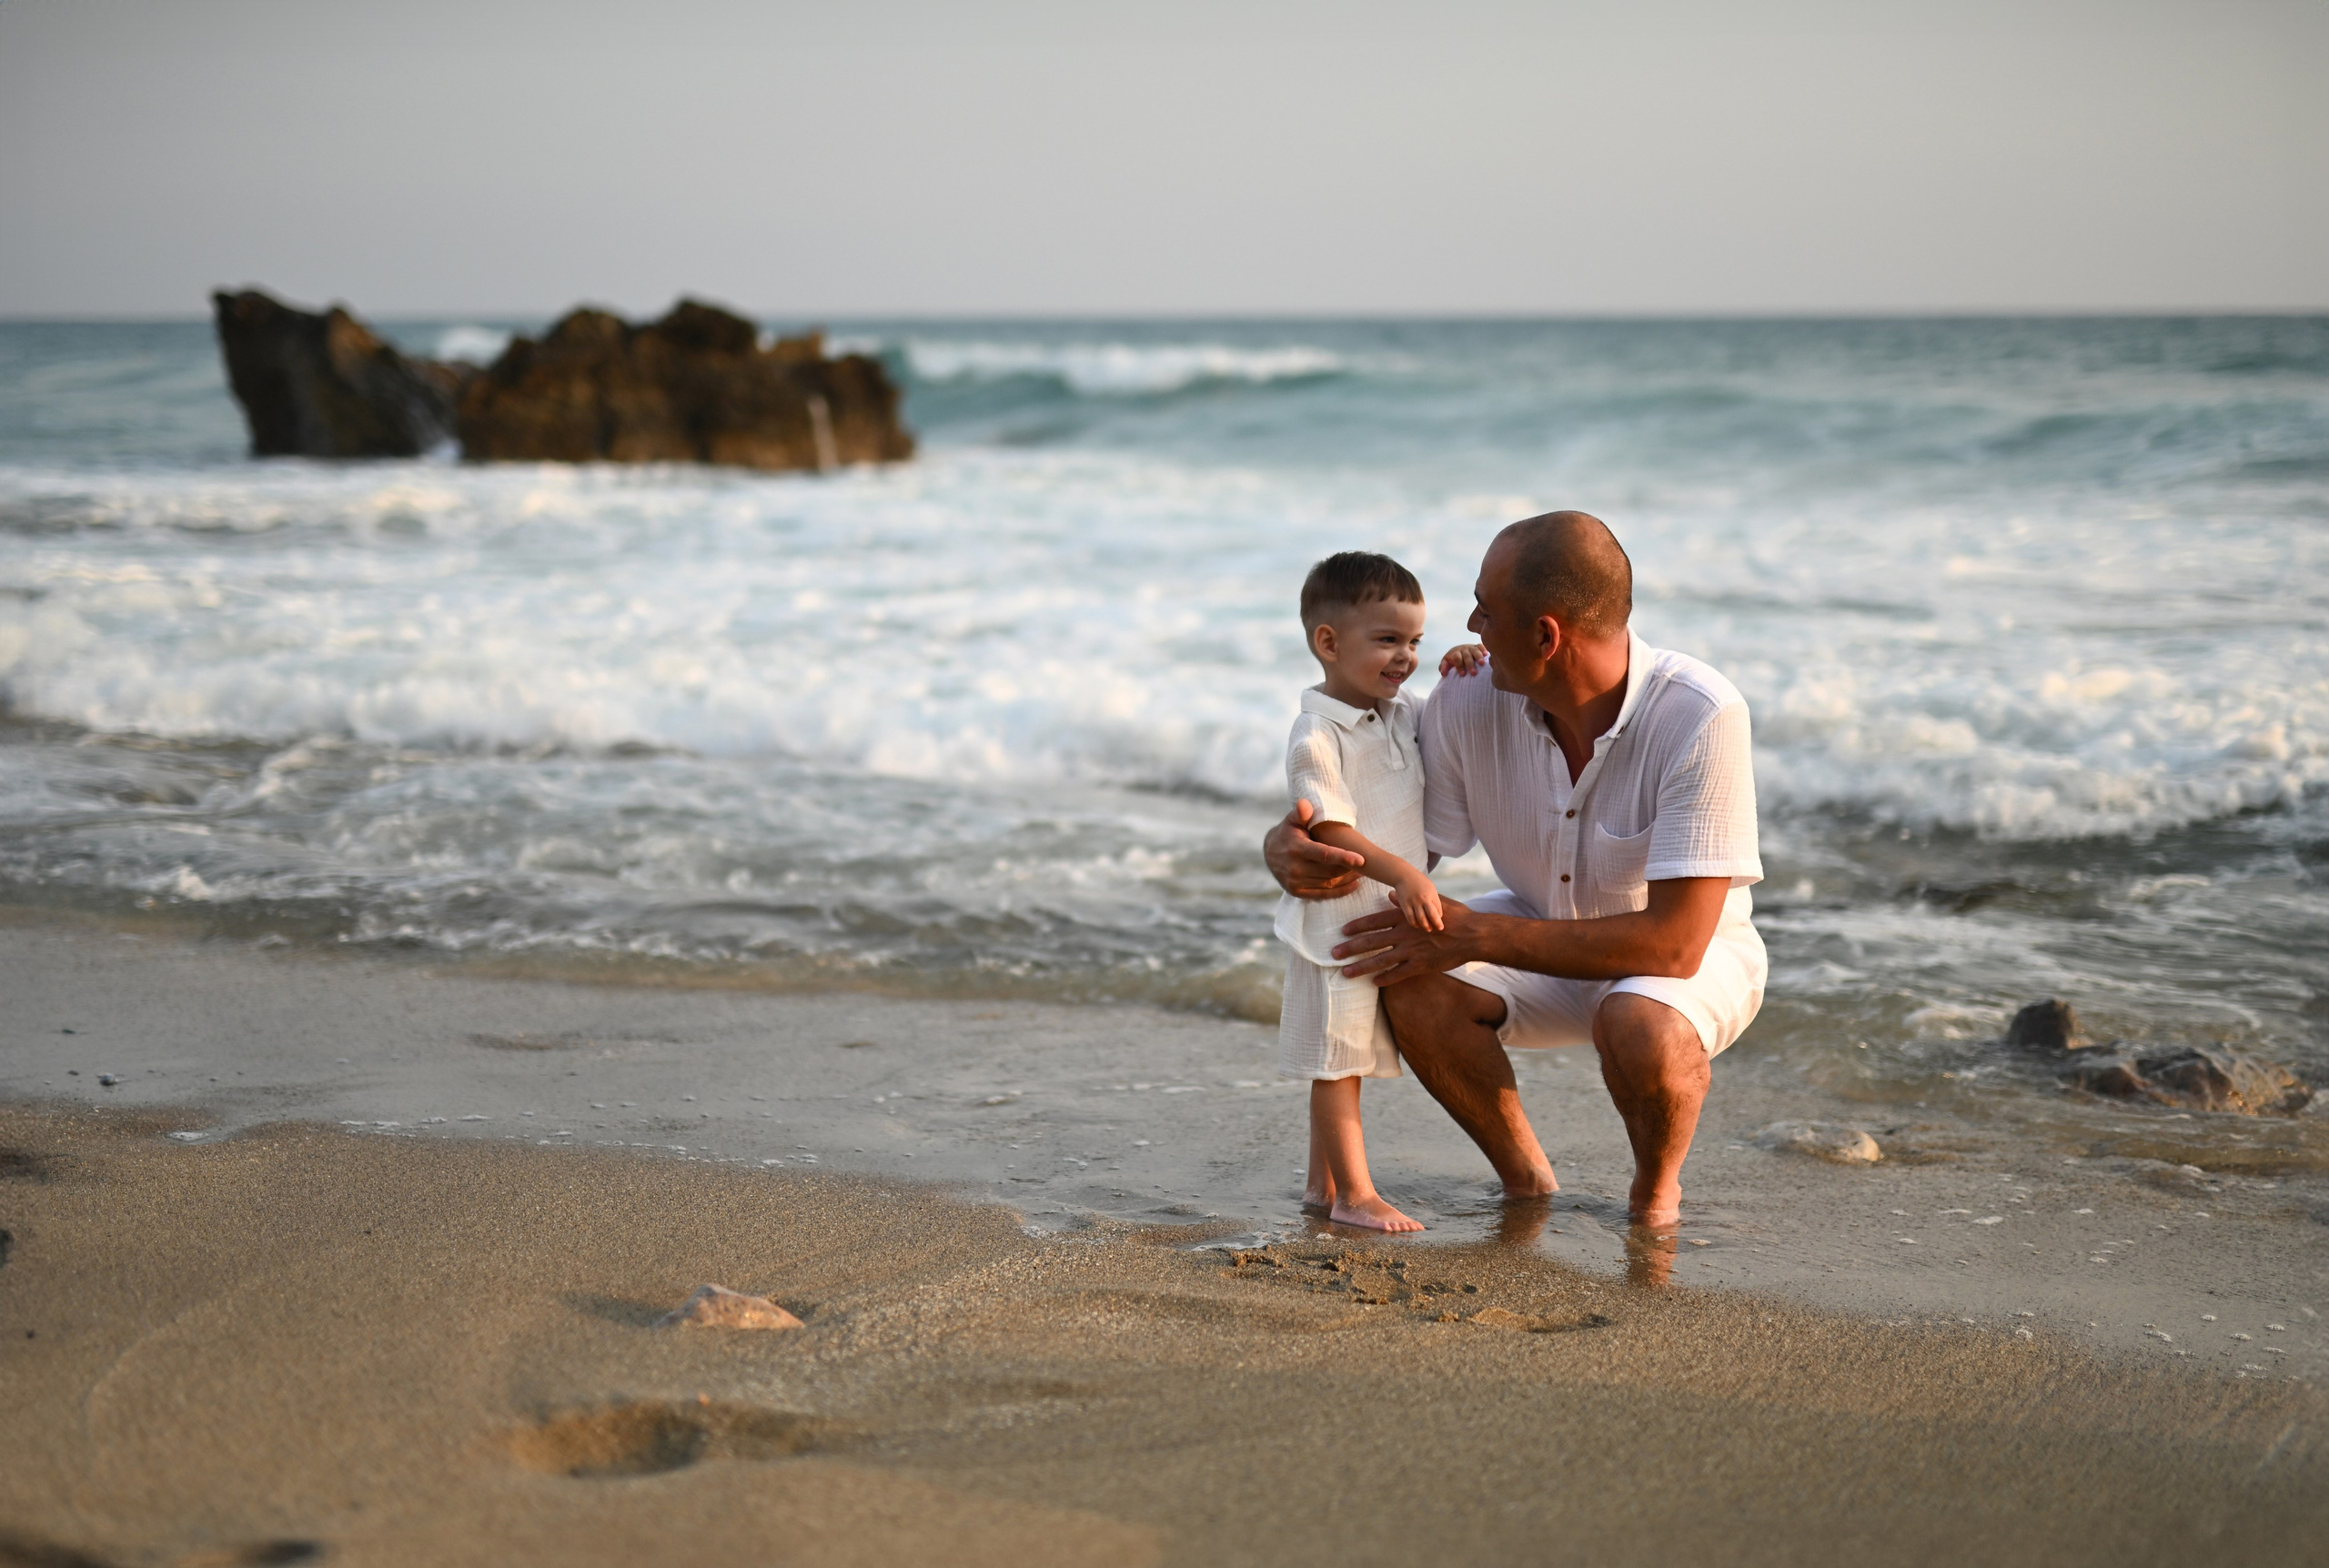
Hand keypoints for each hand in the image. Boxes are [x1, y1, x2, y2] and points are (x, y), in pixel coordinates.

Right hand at [1263, 798, 1365, 899]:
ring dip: (1348, 879)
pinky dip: (1341, 891)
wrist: (1268, 852)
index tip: (1361, 860)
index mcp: (1296, 848)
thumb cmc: (1287, 833)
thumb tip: (1305, 805)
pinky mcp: (1296, 892)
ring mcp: (1295, 882)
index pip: (1323, 854)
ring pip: (1329, 883)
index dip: (1343, 857)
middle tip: (1367, 864)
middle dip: (1350, 868)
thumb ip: (1301, 813)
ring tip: (1363, 872)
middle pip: (1330, 871)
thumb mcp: (1292, 820)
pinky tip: (1354, 885)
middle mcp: (1295, 868)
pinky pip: (1323, 894)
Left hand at [1333, 897, 1475, 985]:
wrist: (1473, 934)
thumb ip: (1408, 902)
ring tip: (1346, 974)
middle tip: (1334, 954)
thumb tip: (1391, 895)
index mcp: (1405, 917)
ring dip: (1361, 967)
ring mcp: (1411, 951)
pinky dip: (1385, 979)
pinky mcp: (1421, 966)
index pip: (1374, 921)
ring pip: (1380, 961)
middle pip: (1371, 942)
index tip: (1342, 931)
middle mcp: (1404, 934)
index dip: (1356, 927)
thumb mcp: (1431, 903)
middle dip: (1350, 948)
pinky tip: (1374, 983)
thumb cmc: (1455, 915)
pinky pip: (1399, 974)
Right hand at [1393, 873, 1443, 931]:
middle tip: (1439, 929)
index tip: (1440, 921)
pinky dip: (1414, 923)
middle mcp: (1423, 899)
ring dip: (1425, 926)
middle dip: (1437, 924)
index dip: (1440, 917)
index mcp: (1432, 894)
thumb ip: (1434, 899)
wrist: (1403, 875)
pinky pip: (1410, 917)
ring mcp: (1413, 902)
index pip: (1438, 910)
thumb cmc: (1419, 881)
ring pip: (1421, 918)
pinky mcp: (1404, 904)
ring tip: (1428, 929)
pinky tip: (1416, 925)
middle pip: (1432, 915)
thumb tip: (1438, 913)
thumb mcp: (1430, 887)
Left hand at [1439, 643, 1488, 676]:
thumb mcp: (1446, 663)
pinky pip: (1480, 646)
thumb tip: (1444, 673)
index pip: (1456, 658)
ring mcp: (1470, 647)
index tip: (1463, 674)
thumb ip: (1443, 667)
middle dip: (1470, 664)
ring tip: (1482, 664)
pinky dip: (1483, 649)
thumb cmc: (1453, 661)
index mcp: (1455, 653)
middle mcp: (1463, 649)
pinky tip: (1487, 655)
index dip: (1459, 666)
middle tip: (1474, 673)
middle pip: (1466, 655)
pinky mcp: (1477, 647)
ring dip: (1478, 657)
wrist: (1459, 651)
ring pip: (1474, 650)